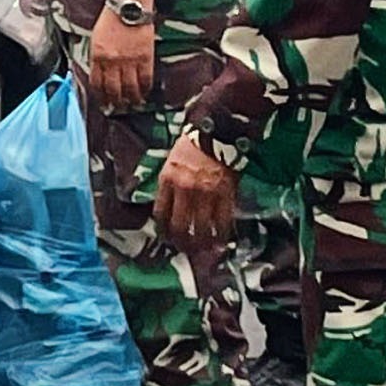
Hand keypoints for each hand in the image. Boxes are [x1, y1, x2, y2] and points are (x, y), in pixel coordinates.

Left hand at [89, 5, 155, 109]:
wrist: (128, 6)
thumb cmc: (111, 20)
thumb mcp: (96, 38)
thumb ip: (97, 57)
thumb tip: (100, 75)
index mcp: (97, 56)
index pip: (97, 83)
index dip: (100, 96)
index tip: (102, 102)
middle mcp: (112, 61)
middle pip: (113, 89)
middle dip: (115, 101)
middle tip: (117, 107)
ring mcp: (129, 60)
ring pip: (130, 88)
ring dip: (131, 99)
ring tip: (132, 103)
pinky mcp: (145, 58)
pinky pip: (145, 79)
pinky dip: (144, 89)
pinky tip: (144, 93)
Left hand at [154, 133, 238, 254]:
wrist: (216, 133)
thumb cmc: (192, 146)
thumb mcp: (172, 162)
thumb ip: (169, 184)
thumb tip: (168, 207)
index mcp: (167, 180)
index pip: (161, 213)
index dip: (163, 230)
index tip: (166, 238)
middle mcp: (184, 190)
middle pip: (179, 226)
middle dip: (180, 242)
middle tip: (184, 250)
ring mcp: (205, 194)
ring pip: (200, 228)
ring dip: (200, 243)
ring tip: (201, 251)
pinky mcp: (225, 195)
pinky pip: (222, 222)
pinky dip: (221, 235)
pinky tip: (220, 242)